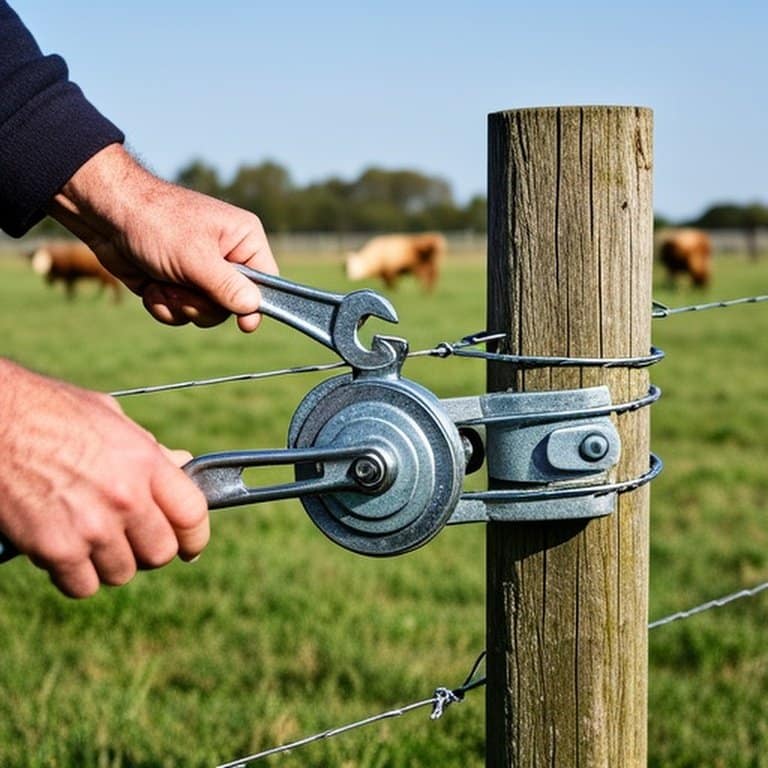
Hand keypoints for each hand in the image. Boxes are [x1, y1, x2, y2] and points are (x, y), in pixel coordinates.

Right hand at [0, 359, 208, 597]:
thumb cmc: (51, 412)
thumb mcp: (112, 420)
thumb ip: (150, 450)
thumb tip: (183, 462)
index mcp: (145, 463)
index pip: (192, 515)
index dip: (195, 535)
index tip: (190, 544)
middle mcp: (125, 498)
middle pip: (161, 553)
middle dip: (149, 551)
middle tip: (131, 539)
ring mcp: (92, 526)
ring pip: (122, 573)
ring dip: (110, 563)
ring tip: (91, 538)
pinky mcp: (55, 549)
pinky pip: (82, 586)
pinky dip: (75, 576)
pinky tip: (65, 550)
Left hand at [48, 144, 277, 331]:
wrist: (104, 214)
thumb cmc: (155, 222)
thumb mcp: (196, 257)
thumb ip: (227, 286)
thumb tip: (254, 308)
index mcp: (244, 239)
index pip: (266, 283)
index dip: (256, 305)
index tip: (245, 325)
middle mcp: (227, 258)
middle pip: (234, 306)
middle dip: (203, 305)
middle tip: (183, 291)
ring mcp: (201, 273)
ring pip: (205, 314)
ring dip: (179, 306)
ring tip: (161, 283)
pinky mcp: (177, 285)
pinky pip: (181, 314)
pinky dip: (163, 306)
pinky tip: (151, 287)